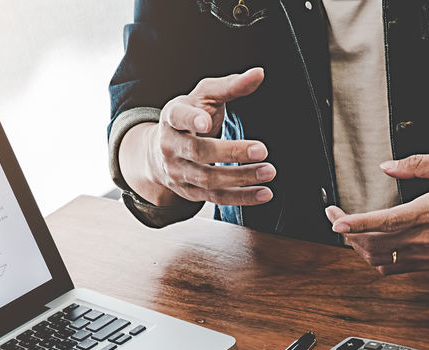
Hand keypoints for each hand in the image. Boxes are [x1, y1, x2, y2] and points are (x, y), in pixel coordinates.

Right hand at [136, 67, 274, 206]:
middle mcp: (171, 146)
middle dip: (231, 152)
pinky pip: (217, 198)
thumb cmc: (189, 116)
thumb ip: (230, 86)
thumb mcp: (204, 96)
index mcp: (172, 117)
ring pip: (209, 179)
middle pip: (199, 151)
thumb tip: (259, 73)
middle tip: (262, 150)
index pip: (178, 117)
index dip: (190, 119)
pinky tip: (264, 193)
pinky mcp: (190, 192)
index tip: (206, 122)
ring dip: (241, 177)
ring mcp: (179, 172)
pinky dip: (242, 197)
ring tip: (269, 171)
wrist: (159, 151)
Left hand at [326, 152, 428, 274]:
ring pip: (379, 258)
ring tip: (350, 230)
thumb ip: (417, 163)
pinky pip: (392, 268)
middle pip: (374, 242)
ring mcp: (424, 254)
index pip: (384, 221)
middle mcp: (424, 238)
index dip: (357, 222)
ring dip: (359, 246)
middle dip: (348, 231)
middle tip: (336, 216)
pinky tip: (370, 246)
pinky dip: (375, 258)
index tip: (337, 219)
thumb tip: (387, 167)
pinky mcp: (427, 264)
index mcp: (427, 212)